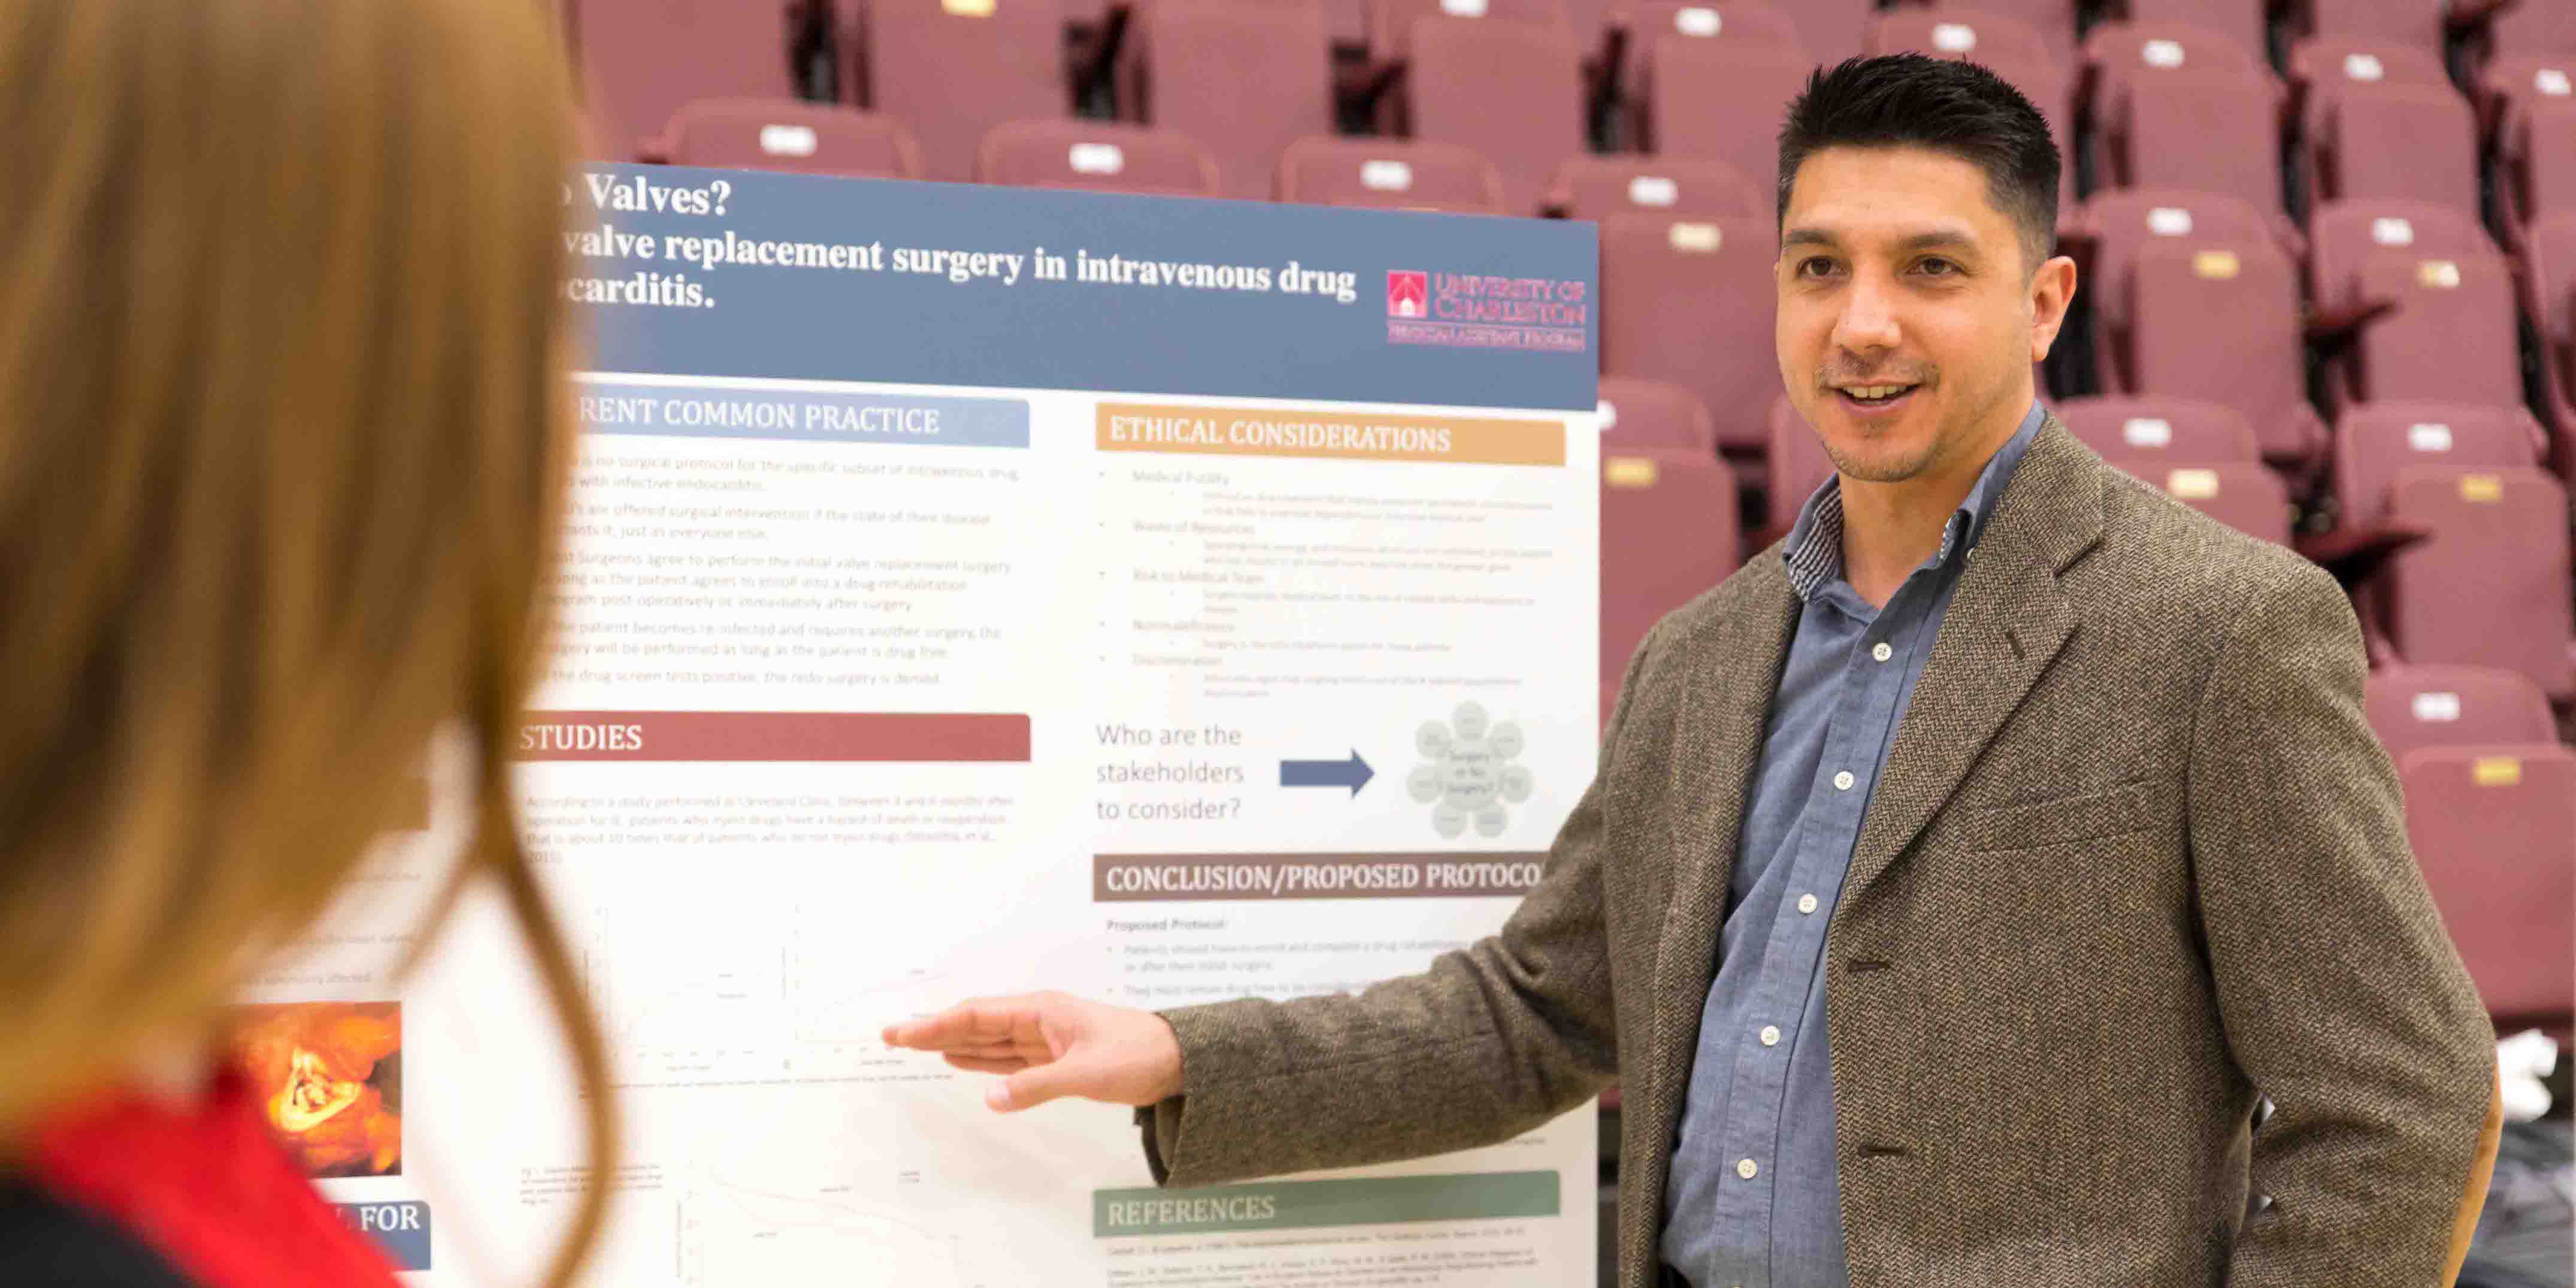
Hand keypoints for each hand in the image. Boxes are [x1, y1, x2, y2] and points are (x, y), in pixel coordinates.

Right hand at [884, 991, 1183, 1112]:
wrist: (1179, 1060)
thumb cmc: (1139, 1056)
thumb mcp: (1087, 1073)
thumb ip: (1036, 1086)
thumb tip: (990, 1099)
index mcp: (1041, 1010)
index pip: (977, 1015)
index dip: (935, 1024)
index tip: (900, 1033)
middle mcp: (1038, 1019)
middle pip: (976, 1024)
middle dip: (933, 1030)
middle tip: (890, 1036)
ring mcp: (1045, 1039)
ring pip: (988, 1040)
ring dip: (951, 1043)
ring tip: (913, 1044)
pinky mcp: (1055, 1059)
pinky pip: (1007, 1058)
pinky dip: (980, 1060)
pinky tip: (959, 1061)